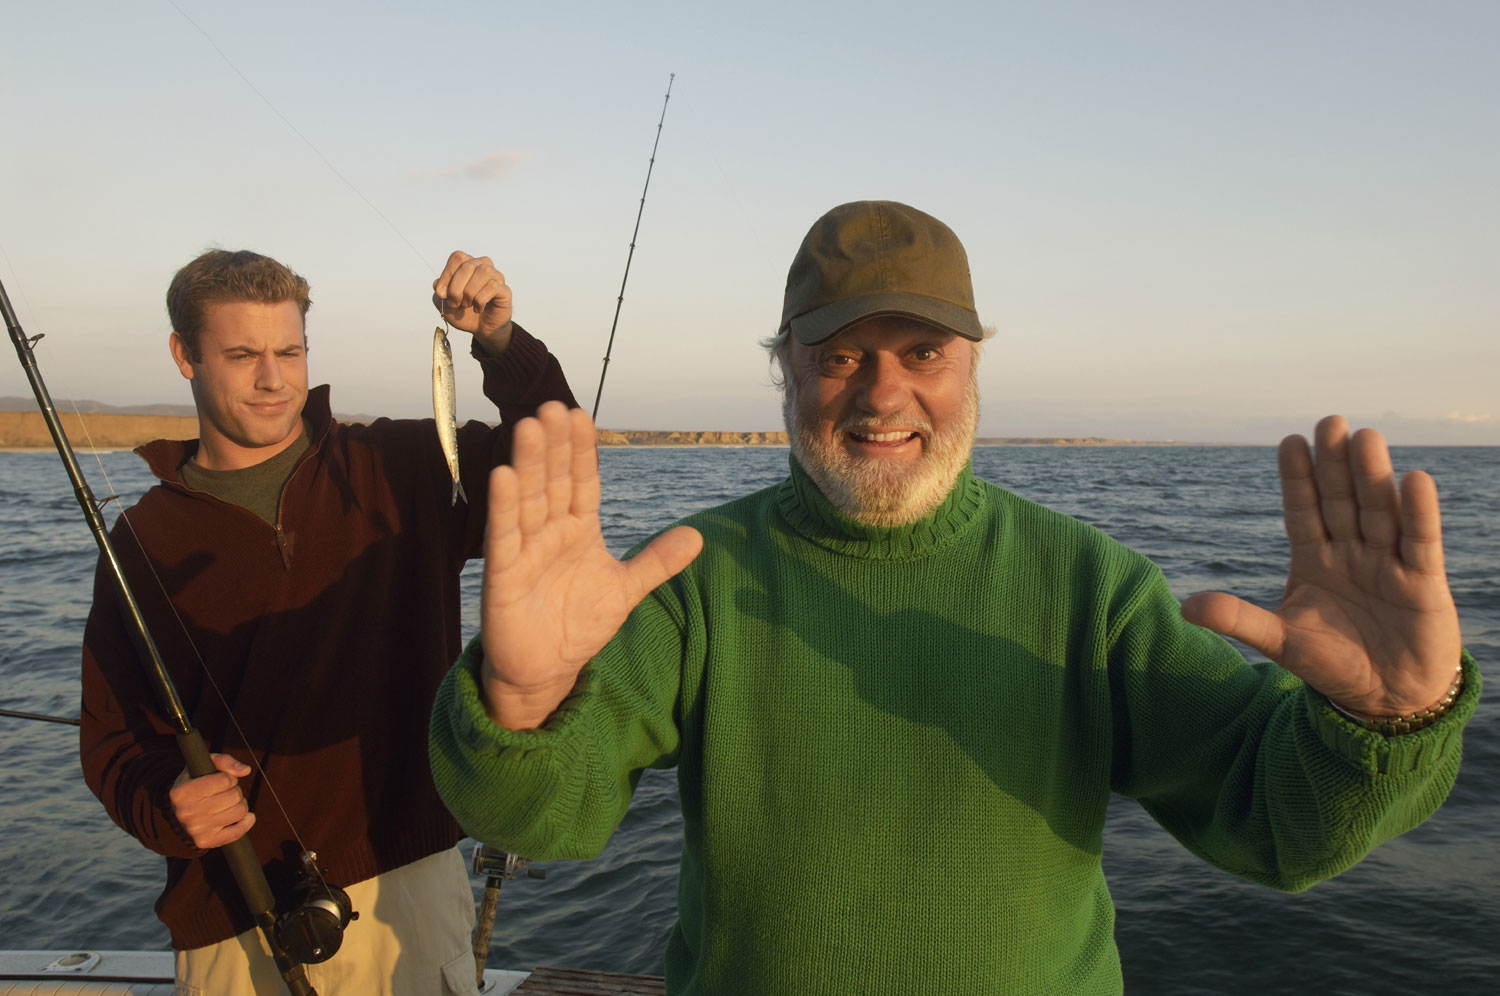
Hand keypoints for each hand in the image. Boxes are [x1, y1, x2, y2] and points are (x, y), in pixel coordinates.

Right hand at [168, 753, 255, 848]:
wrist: (181, 810)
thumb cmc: (197, 782)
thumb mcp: (205, 764)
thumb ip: (225, 761)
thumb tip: (245, 771)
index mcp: (181, 792)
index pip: (225, 780)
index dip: (229, 778)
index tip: (223, 780)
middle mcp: (186, 813)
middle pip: (234, 796)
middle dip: (235, 791)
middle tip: (225, 793)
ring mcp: (196, 829)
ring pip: (239, 812)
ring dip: (240, 804)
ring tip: (229, 803)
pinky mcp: (206, 842)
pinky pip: (238, 832)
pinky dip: (246, 822)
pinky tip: (243, 816)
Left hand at [432, 251, 513, 352]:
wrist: (481, 330)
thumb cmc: (464, 313)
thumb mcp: (444, 303)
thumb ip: (439, 291)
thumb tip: (439, 285)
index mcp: (468, 264)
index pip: (458, 257)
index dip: (447, 275)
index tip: (442, 294)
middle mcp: (483, 266)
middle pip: (467, 266)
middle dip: (456, 288)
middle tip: (455, 303)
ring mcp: (496, 277)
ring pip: (483, 272)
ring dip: (469, 293)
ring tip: (467, 304)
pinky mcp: (504, 290)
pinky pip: (492, 287)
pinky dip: (480, 301)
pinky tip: (478, 309)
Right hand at [480, 402, 702, 728]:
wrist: (546, 669)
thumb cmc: (578, 623)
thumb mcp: (625, 590)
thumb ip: (657, 562)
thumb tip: (698, 537)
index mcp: (579, 529)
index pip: (582, 481)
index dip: (582, 451)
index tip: (581, 416)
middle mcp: (550, 532)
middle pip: (553, 481)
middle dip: (555, 446)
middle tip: (553, 406)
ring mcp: (525, 551)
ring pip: (528, 500)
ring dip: (528, 464)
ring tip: (530, 427)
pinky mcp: (503, 576)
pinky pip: (504, 537)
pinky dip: (503, 507)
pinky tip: (503, 476)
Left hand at [1183, 415, 1461, 718]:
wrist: (1387, 700)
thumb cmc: (1332, 664)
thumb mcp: (1280, 641)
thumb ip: (1239, 620)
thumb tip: (1185, 607)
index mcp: (1314, 559)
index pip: (1302, 510)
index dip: (1297, 478)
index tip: (1289, 441)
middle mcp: (1350, 552)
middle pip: (1341, 500)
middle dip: (1334, 463)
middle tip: (1329, 421)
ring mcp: (1387, 563)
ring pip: (1378, 511)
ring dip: (1372, 476)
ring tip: (1365, 437)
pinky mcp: (1423, 581)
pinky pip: (1420, 541)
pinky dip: (1417, 513)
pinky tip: (1413, 480)